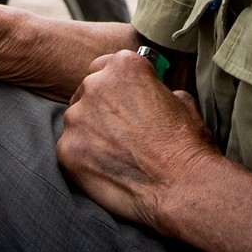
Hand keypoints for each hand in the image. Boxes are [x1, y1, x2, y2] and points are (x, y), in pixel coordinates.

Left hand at [57, 51, 219, 231]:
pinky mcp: (66, 149)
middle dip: (102, 108)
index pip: (106, 66)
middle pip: (88, 91)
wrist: (180, 186)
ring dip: (91, 132)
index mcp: (124, 66)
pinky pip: (70, 148)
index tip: (124, 100)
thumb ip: (158, 90)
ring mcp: (77, 117)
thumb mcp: (181, 101)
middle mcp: (95, 85)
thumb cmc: (186, 144)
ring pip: (77, 120)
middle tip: (122, 131)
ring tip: (117, 154)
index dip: (116, 86)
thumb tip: (154, 95)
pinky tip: (107, 169)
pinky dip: (84, 158)